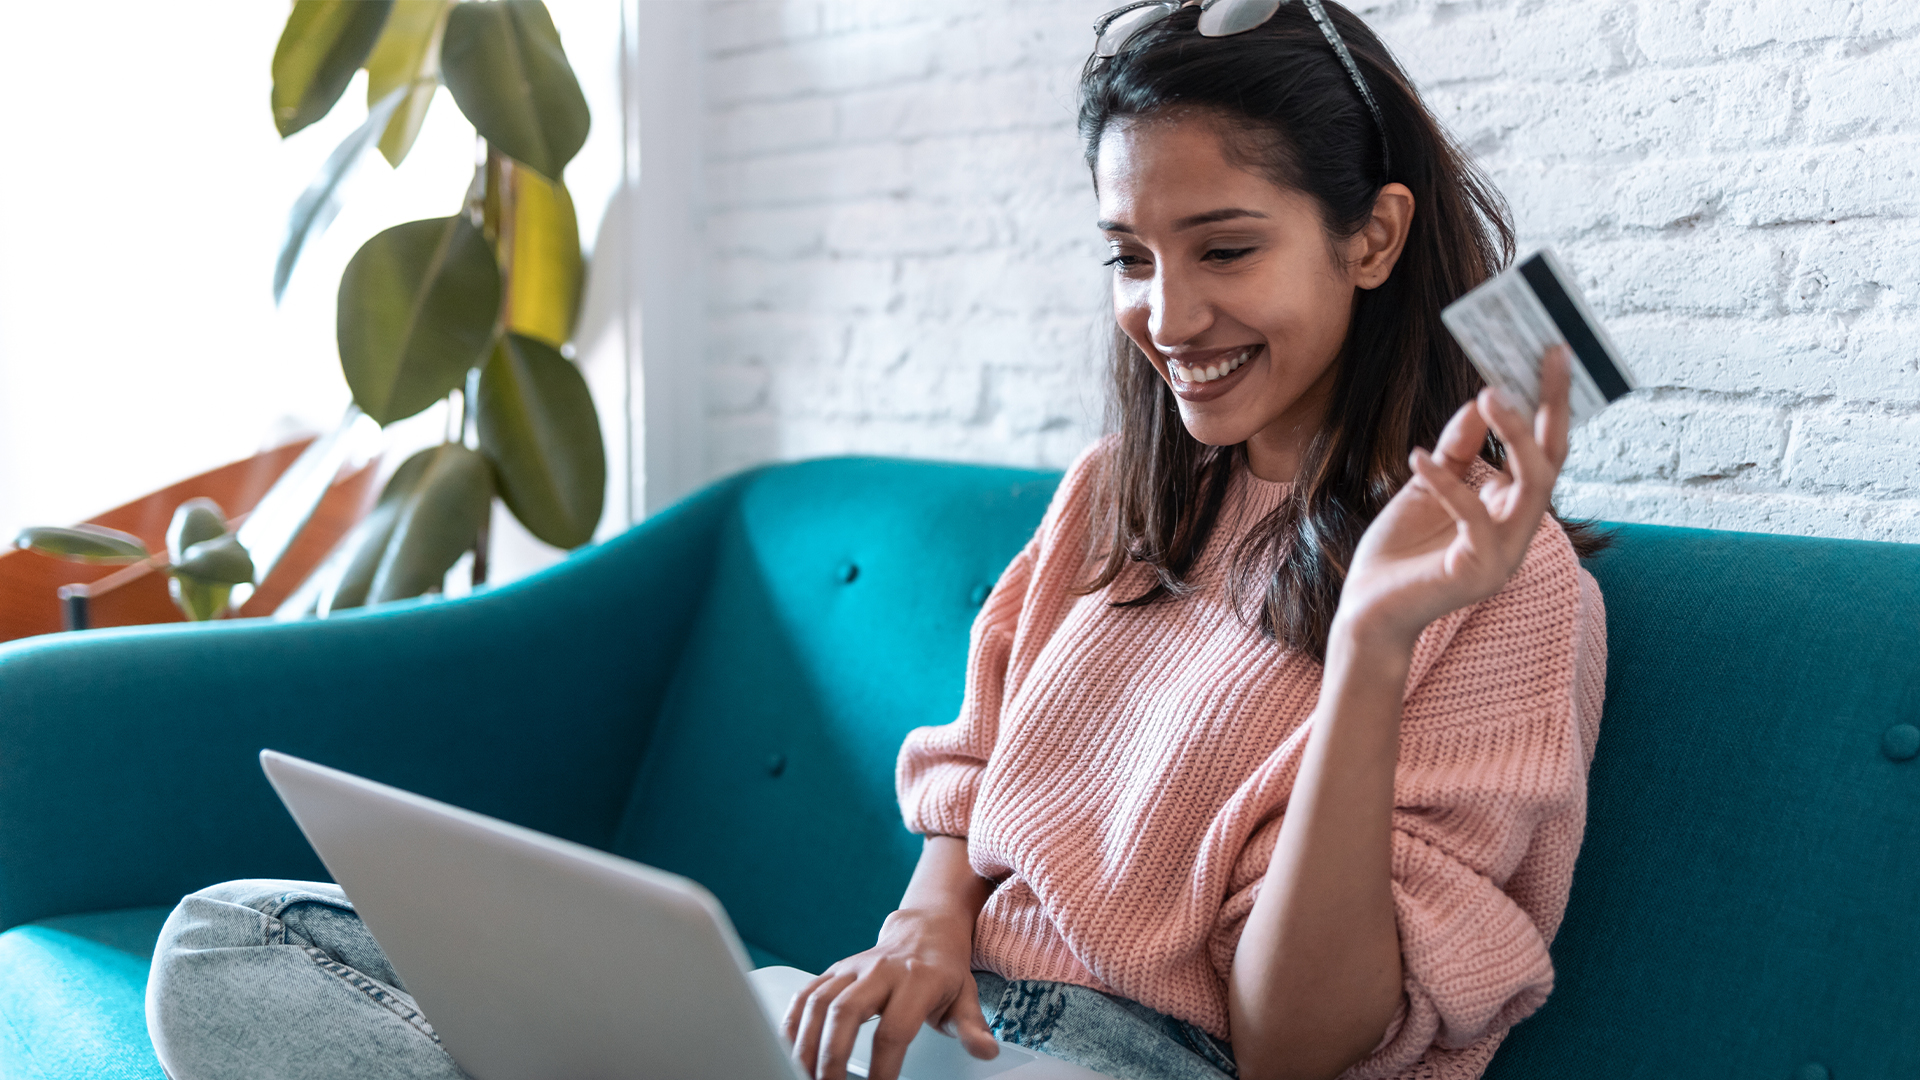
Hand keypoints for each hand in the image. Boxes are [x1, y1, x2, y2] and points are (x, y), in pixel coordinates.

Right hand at [782, 908, 998, 1079]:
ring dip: (805, 1043)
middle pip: (846, 1011)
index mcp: (917, 980)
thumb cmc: (944, 971)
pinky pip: (806, 993)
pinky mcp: (834, 970)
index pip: (894, 1029)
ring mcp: (853, 968)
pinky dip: (791, 1022)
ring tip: (804, 1075)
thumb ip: (972, 1027)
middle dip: (832, 1056)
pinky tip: (790, 1049)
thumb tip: (985, 1052)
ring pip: (819, 1002)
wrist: (925, 930)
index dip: (884, 1066)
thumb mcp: (966, 997)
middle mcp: (880, 970)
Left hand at [1335, 346, 1572, 648]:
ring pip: (1531, 486)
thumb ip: (1456, 449)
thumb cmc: (1400, 550)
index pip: (1545, 451)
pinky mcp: (1477, 572)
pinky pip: (1473, 517)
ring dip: (1514, 434)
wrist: (1367, 610)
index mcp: (1511, 509)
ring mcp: (1504, 554)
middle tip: (1546, 355)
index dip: (1551, 404)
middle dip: (1552, 406)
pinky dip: (1446, 482)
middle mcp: (1519, 531)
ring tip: (1490, 393)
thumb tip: (1479, 399)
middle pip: (1551, 460)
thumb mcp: (1427, 484)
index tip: (1550, 353)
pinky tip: (1417, 456)